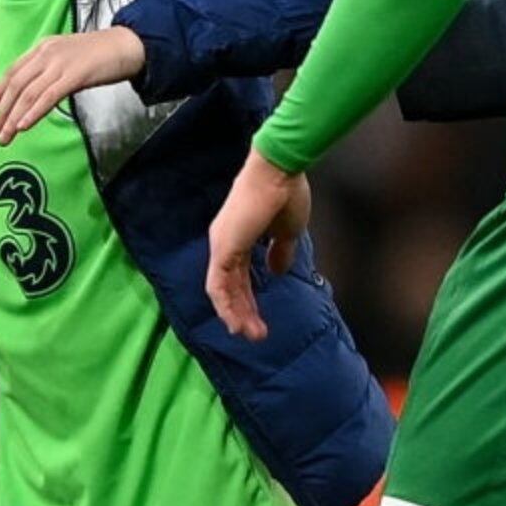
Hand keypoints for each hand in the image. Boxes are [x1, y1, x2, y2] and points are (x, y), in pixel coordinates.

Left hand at [0, 26, 142, 142]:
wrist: (127, 45)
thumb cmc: (99, 55)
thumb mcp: (66, 57)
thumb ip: (48, 71)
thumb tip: (32, 94)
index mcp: (42, 48)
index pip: (12, 71)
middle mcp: (46, 54)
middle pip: (16, 85)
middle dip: (2, 110)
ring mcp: (60, 64)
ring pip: (28, 93)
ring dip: (13, 117)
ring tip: (5, 136)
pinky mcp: (75, 75)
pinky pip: (48, 96)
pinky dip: (33, 112)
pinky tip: (23, 126)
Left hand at [203, 152, 308, 339]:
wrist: (281, 171)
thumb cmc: (287, 194)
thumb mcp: (287, 232)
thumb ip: (281, 252)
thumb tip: (278, 271)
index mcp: (239, 238)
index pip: (240, 277)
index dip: (249, 300)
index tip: (260, 320)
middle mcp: (225, 242)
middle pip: (230, 287)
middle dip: (244, 313)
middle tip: (257, 334)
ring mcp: (222, 245)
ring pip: (222, 290)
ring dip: (236, 315)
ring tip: (252, 334)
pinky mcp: (224, 248)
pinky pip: (218, 284)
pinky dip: (225, 305)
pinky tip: (236, 322)